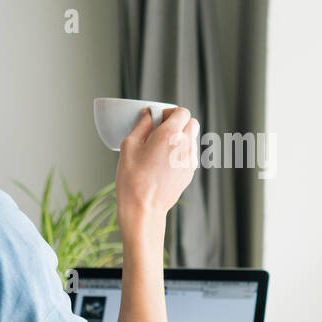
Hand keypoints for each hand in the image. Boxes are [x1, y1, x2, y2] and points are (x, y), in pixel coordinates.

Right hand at [115, 106, 198, 223]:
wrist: (143, 209)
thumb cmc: (132, 179)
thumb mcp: (129, 146)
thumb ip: (142, 126)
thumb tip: (148, 115)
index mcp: (170, 135)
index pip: (182, 112)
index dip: (170, 112)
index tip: (158, 119)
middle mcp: (185, 146)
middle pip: (192, 123)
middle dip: (178, 122)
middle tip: (160, 131)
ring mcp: (190, 161)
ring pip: (192, 139)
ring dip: (180, 137)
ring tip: (161, 148)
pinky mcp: (190, 173)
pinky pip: (190, 154)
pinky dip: (181, 152)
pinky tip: (164, 162)